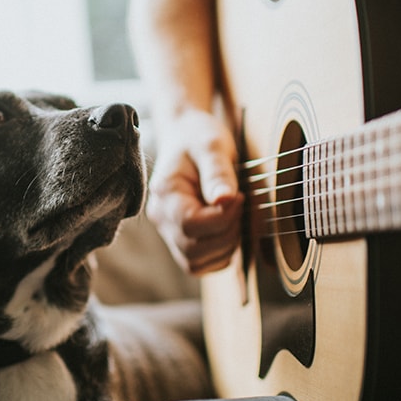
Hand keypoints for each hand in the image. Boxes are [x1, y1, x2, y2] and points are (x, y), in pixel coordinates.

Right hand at [147, 108, 242, 273]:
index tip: (239, 195)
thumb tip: (226, 199)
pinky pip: (199, 265)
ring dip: (225, 247)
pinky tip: (229, 228)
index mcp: (164, 193)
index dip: (222, 218)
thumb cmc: (198, 137)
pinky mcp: (180, 240)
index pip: (190, 224)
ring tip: (233, 215)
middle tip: (238, 205)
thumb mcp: (212, 146)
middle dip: (226, 233)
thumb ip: (218, 173)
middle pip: (192, 250)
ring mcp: (168, 231)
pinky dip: (219, 255)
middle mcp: (161, 218)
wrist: (186, 136)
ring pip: (195, 263)